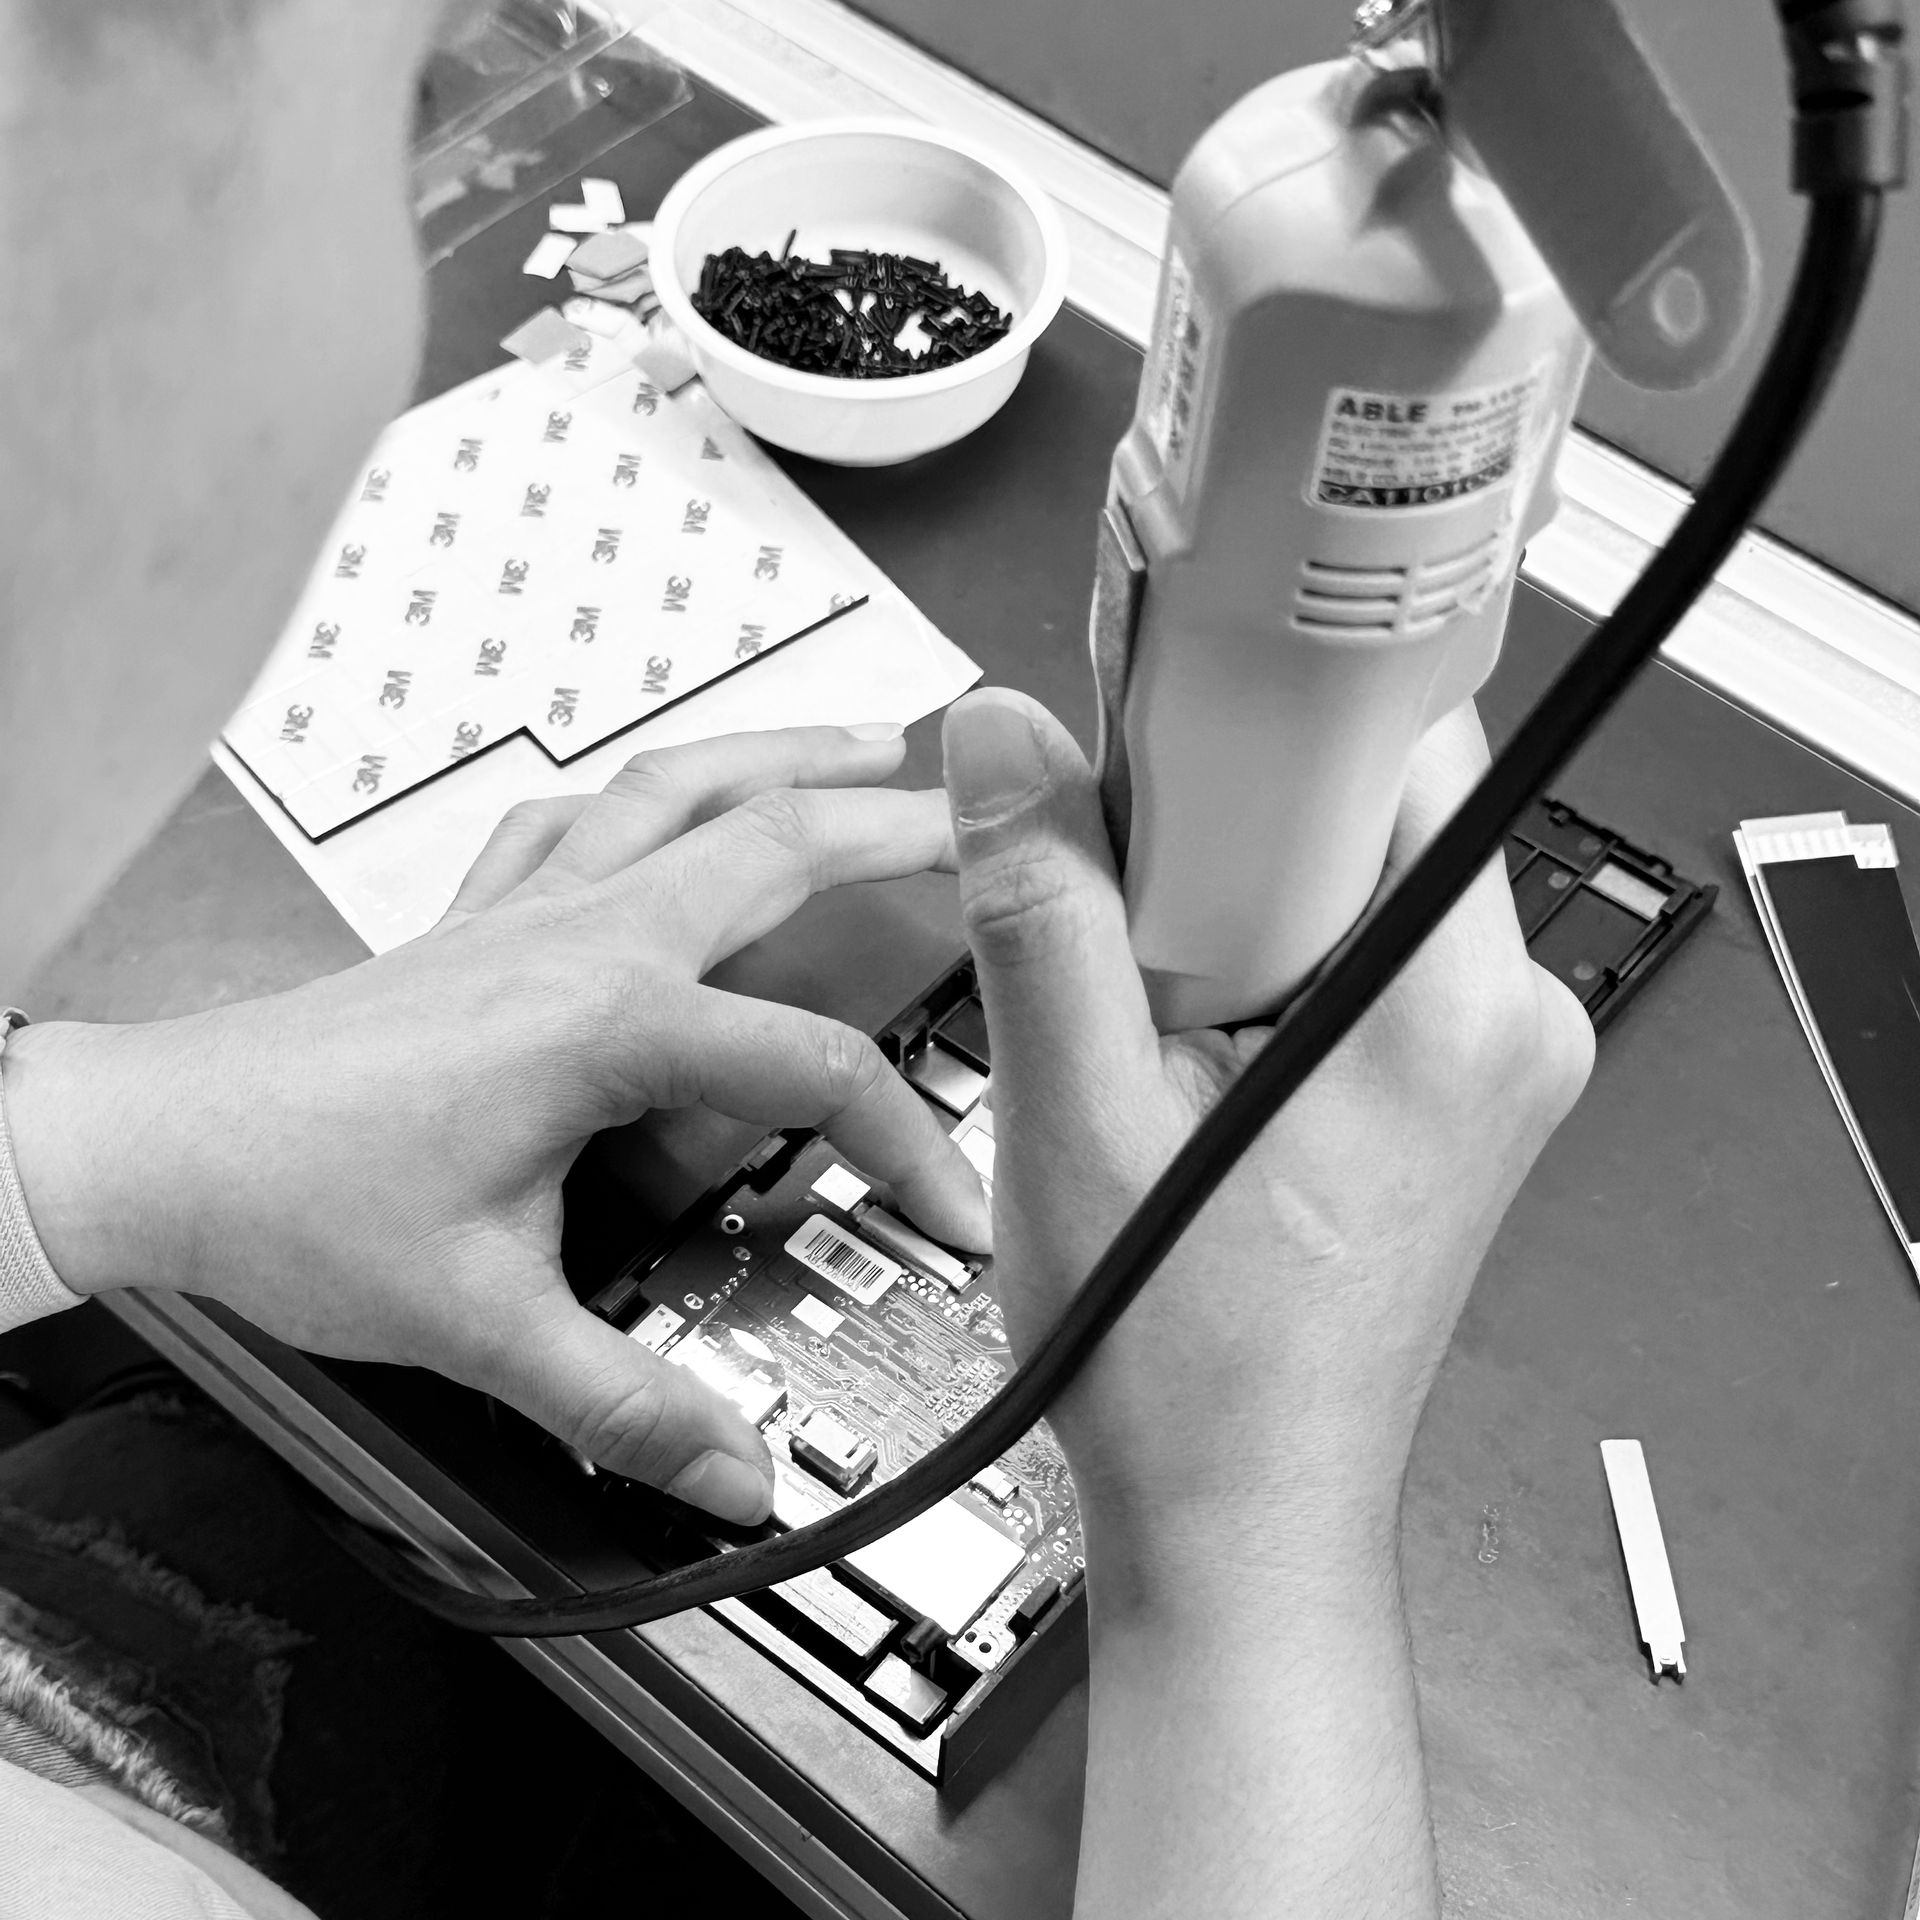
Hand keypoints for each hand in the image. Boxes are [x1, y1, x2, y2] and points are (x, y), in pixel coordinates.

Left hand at [5, 725, 989, 1525]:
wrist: (163, 1147)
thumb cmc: (296, 1205)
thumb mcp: (481, 1324)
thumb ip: (621, 1404)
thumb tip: (728, 1472)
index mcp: (607, 1022)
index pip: (814, 1069)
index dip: (908, 1145)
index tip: (954, 1211)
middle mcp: (580, 938)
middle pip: (774, 844)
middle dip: (898, 826)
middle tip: (985, 826)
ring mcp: (530, 910)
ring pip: (680, 788)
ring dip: (785, 757)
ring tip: (869, 745)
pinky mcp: (484, 917)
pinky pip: (580, 815)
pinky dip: (648, 788)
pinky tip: (674, 792)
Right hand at [942, 688, 1592, 1568]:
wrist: (1240, 1512)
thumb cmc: (1187, 1368)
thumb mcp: (1072, 1120)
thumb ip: (1040, 910)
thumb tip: (1007, 742)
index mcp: (1449, 1010)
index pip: (1387, 736)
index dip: (1245, 724)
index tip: (1142, 769)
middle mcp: (1506, 1022)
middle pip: (1362, 797)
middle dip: (1220, 830)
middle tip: (1134, 950)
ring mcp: (1487, 1056)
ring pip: (1346, 869)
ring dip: (1229, 904)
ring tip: (1160, 1033)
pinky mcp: (1447, 1081)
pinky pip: (1352, 944)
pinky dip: (1260, 959)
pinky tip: (1194, 1058)